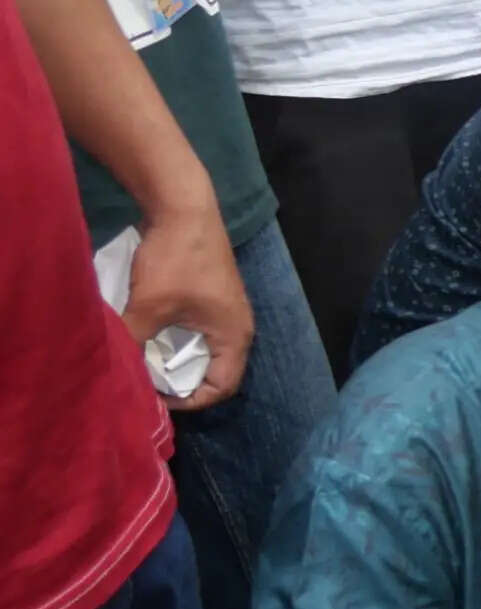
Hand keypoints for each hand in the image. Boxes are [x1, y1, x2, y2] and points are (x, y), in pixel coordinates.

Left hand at [125, 196, 250, 410]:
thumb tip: (114, 365)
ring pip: (203, 350)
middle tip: (147, 382)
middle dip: (180, 380)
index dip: (190, 400)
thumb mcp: (148, 305)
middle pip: (213, 370)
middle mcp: (237, 327)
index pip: (221, 386)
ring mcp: (226, 311)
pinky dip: (176, 339)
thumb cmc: (177, 260)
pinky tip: (151, 332)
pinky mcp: (212, 297)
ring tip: (146, 359)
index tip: (156, 396)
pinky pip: (198, 331)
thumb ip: (133, 339)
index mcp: (234, 336)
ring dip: (176, 358)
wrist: (184, 208)